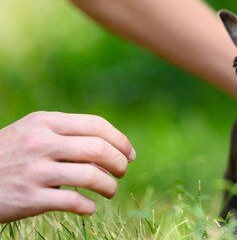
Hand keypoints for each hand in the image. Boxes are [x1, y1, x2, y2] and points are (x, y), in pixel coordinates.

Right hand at [0, 111, 134, 222]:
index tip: (130, 153)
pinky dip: (88, 206)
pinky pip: (73, 202)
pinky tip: (90, 207)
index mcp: (45, 123)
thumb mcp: (33, 133)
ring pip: (90, 176)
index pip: (96, 125)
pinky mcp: (30, 198)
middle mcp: (41, 144)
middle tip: (123, 171)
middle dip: (119, 162)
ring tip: (110, 190)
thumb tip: (112, 146)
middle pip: (99, 149)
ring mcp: (35, 171)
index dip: (120, 140)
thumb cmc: (10, 155)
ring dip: (109, 185)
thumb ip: (67, 134)